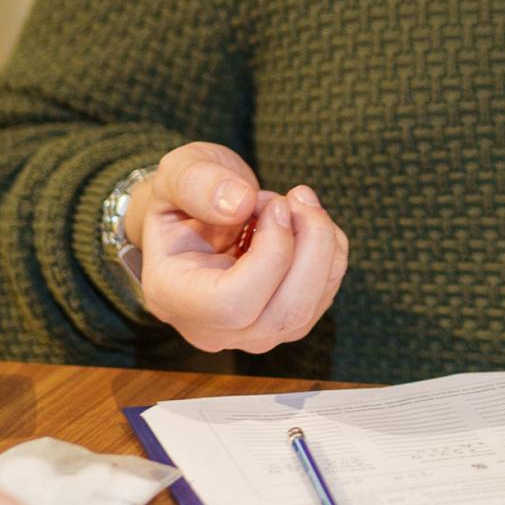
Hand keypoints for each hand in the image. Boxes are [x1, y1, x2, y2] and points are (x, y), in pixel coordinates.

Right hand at [125, 142, 349, 355]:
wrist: (196, 216)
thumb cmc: (185, 195)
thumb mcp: (177, 171)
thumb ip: (196, 182)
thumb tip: (240, 204)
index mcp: (174, 296)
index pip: (233, 303)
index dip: (271, 253)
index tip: (275, 205)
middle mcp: (213, 328)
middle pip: (284, 315)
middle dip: (310, 246)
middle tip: (297, 196)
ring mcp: (252, 332)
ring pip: (310, 307)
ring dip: (321, 243)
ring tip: (296, 201)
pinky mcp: (284, 322)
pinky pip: (324, 293)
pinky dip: (330, 249)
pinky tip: (303, 221)